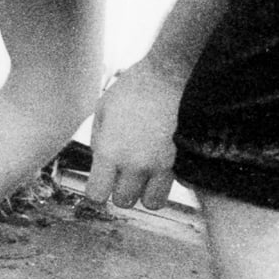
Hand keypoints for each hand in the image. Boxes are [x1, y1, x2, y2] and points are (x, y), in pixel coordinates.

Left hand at [86, 60, 183, 208]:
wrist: (168, 76)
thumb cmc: (131, 90)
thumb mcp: (102, 112)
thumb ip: (98, 142)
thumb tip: (100, 163)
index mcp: (109, 153)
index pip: (97, 195)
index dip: (97, 191)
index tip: (100, 182)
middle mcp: (134, 164)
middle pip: (124, 201)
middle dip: (120, 192)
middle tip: (123, 175)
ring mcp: (161, 164)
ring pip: (152, 202)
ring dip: (146, 193)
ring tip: (144, 175)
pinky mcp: (182, 159)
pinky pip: (173, 186)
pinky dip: (167, 183)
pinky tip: (162, 165)